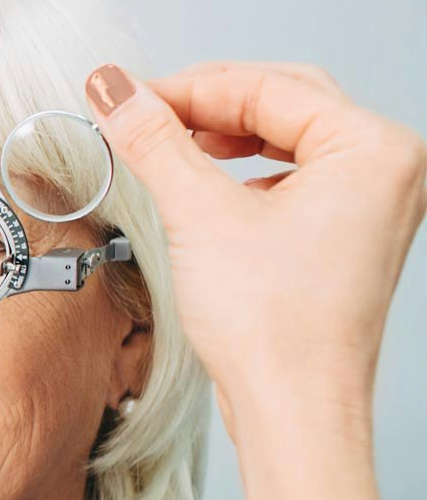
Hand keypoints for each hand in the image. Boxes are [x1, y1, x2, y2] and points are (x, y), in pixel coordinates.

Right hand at [84, 60, 426, 442]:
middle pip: (284, 105)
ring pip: (287, 143)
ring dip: (224, 139)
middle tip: (146, 115)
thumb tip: (114, 91)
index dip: (189, 87)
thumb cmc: (275, 332)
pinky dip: (243, 177)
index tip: (130, 97)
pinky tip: (206, 191)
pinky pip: (292, 183)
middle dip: (208, 107)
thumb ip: (154, 142)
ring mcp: (367, 209)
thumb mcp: (200, 216)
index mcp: (373, 149)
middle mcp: (384, 173)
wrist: (292, 412)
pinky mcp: (342, 240)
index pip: (268, 87)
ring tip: (171, 148)